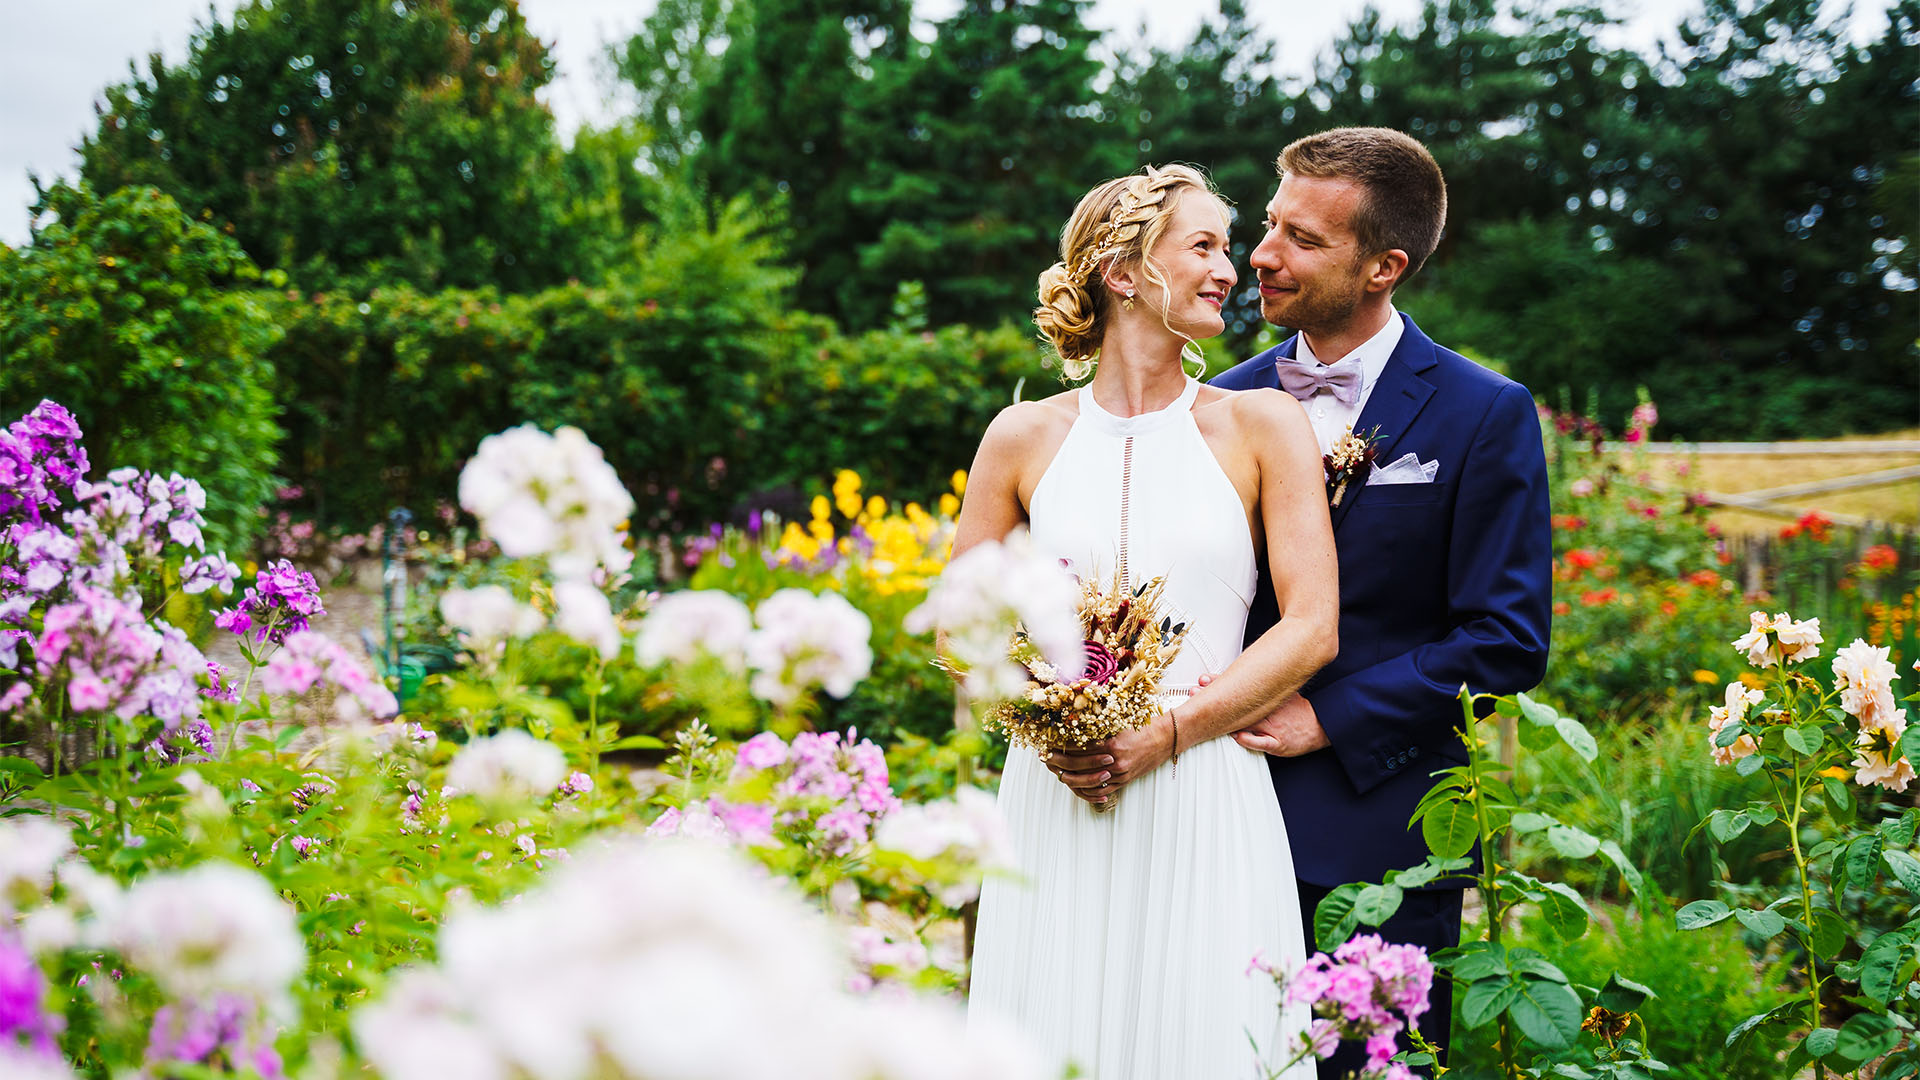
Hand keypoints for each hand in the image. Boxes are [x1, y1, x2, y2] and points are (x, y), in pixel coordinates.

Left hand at [1045, 717, 1175, 807]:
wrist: (1165, 738)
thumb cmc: (1142, 725)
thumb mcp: (1119, 722)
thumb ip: (1098, 725)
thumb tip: (1073, 722)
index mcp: (1111, 744)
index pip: (1078, 748)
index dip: (1061, 746)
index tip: (1049, 742)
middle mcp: (1114, 761)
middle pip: (1079, 766)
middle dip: (1060, 762)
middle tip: (1046, 756)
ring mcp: (1120, 773)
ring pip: (1088, 781)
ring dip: (1070, 777)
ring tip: (1057, 771)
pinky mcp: (1125, 781)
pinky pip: (1101, 790)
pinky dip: (1087, 789)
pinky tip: (1076, 784)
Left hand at [1192, 671, 1331, 757]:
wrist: (1321, 725)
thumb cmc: (1297, 710)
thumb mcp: (1282, 691)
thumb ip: (1263, 687)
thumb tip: (1242, 677)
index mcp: (1267, 698)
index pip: (1240, 688)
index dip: (1220, 683)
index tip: (1203, 679)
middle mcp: (1268, 711)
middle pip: (1237, 704)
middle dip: (1215, 698)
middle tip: (1195, 692)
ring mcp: (1272, 728)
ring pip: (1246, 722)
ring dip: (1226, 719)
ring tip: (1208, 714)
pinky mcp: (1279, 744)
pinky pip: (1262, 743)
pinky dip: (1249, 740)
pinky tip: (1237, 737)